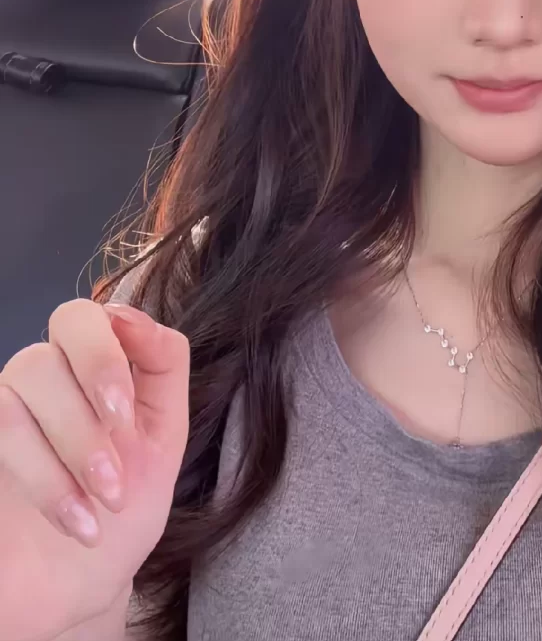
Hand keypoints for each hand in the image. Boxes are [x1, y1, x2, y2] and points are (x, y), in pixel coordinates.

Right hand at [0, 299, 189, 640]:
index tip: (125, 409)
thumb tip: (138, 318)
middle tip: (118, 446)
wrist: (80, 586)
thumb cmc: (124, 506)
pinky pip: (1, 427)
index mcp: (95, 366)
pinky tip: (80, 520)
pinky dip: (47, 481)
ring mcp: (10, 407)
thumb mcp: (165, 436)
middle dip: (93, 380)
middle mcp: (49, 375)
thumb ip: (163, 366)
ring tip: (110, 500)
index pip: (89, 315)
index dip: (106, 350)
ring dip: (75, 442)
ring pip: (25, 377)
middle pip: (58, 333)